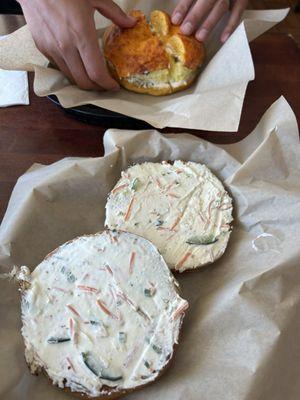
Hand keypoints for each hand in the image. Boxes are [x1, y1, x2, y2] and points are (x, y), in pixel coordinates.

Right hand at [18, 0, 135, 90]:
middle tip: (105, 84)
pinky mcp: (43, 48)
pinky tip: (78, 64)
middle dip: (97, 87)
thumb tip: (131, 23)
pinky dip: (71, 70)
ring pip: (71, 77)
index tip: (114, 86)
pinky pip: (60, 67)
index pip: (96, 73)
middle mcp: (66, 46)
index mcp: (82, 35)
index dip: (107, 84)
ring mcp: (52, 49)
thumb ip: (114, 13)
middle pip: (84, 82)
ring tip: (92, 76)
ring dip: (84, 81)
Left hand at [172, 0, 247, 42]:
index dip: (183, 7)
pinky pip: (238, 12)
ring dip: (210, 22)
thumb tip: (178, 17)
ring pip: (221, 6)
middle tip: (185, 31)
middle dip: (195, 16)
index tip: (175, 21)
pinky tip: (223, 38)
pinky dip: (231, 25)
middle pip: (207, 0)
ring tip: (199, 37)